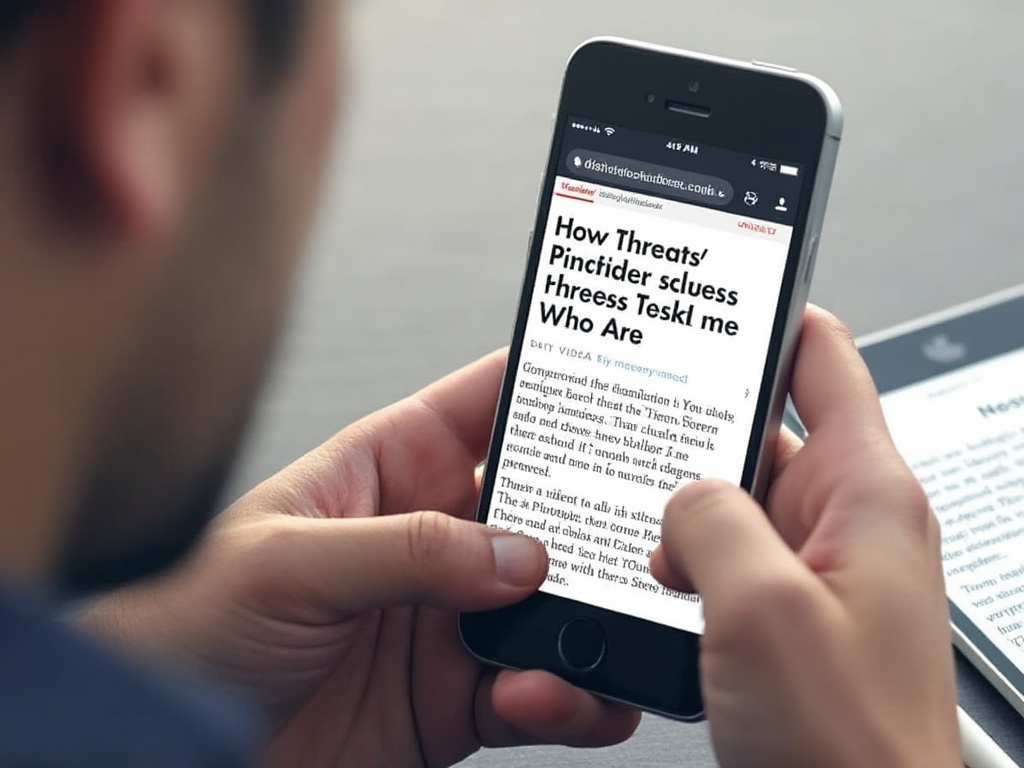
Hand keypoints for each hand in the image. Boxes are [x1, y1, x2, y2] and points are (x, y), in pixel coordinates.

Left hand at [81, 350, 639, 767]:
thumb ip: (404, 549)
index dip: (552, 387)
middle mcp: (432, 538)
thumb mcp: (287, 559)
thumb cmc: (190, 621)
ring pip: (554, 605)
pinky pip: (537, 691)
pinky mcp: (457, 696)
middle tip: (640, 531)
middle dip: (595, 517)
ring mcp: (451, 619)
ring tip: (594, 633)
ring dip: (589, 618)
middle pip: (544, 509)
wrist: (170, 742)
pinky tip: (547, 695)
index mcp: (390, 468)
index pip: (487, 405)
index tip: (618, 383)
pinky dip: (565, 698)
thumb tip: (514, 553)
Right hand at [650, 307, 959, 767]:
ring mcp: (814, 571)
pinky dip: (684, 559)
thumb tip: (680, 499)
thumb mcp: (762, 610)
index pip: (822, 357)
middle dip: (695, 426)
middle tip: (635, 418)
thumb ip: (711, 519)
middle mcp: (846, 524)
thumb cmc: (850, 751)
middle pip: (762, 427)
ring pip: (733, 498)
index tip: (712, 293)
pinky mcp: (785, 616)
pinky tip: (653, 578)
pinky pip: (726, 557)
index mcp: (867, 496)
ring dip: (682, 507)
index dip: (766, 313)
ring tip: (635, 515)